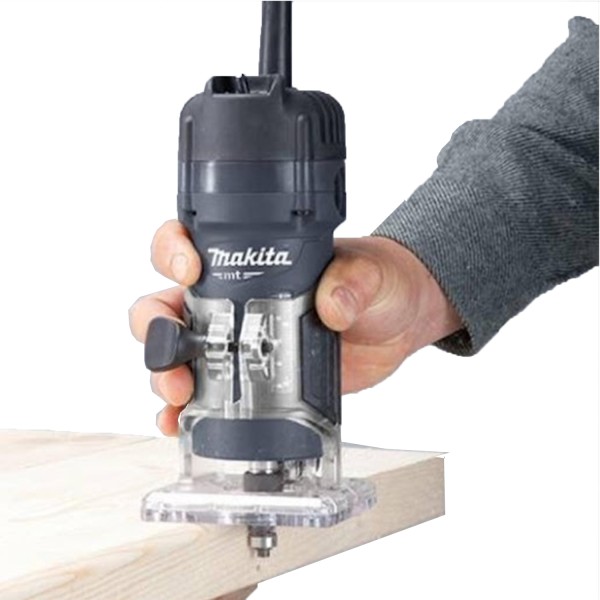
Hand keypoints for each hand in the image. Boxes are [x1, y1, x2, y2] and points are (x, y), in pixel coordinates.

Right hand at [129, 220, 460, 434]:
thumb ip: (353, 281)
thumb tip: (332, 304)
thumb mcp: (369, 274)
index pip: (190, 244)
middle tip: (173, 350)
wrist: (397, 322)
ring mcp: (239, 342)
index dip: (172, 251)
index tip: (189, 269)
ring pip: (176, 355)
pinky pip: (206, 396)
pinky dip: (187, 413)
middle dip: (155, 329)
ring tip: (180, 393)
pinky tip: (185, 423)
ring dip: (164, 375)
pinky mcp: (253, 380)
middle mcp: (232, 299)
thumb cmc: (377, 283)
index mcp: (250, 260)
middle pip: (165, 307)